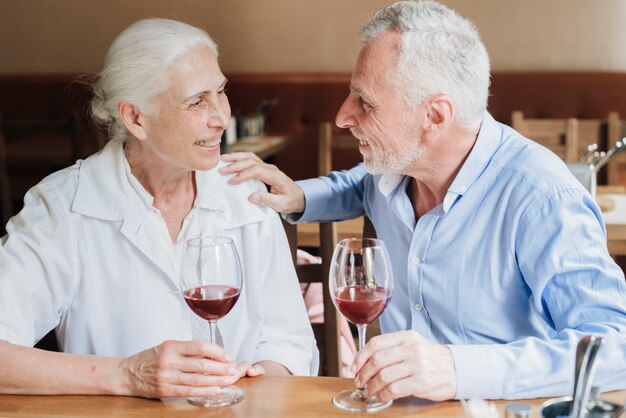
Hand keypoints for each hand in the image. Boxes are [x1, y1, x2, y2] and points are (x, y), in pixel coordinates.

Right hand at [120, 340, 241, 398]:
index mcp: (171, 347)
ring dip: (217, 380)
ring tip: (229, 380)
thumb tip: (213, 353)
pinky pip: (189, 391)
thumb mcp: (167, 347)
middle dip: (221, 368)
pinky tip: (216, 389)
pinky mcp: (166, 390)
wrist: (127, 374)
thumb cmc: (149, 359)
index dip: (216, 351)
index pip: (199, 346)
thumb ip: (187, 350)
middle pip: (201, 364)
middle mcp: (169, 361)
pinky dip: (205, 391)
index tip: (226, 355)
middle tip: (233, 369)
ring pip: (198, 379)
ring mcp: (167, 377)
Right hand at [220, 152, 304, 212]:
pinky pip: (250, 160)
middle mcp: (270, 168)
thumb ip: (267, 200)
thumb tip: (251, 196)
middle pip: (251, 161)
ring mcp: (267, 167)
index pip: (256, 170)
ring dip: (235, 157)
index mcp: (275, 176)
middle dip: (235, 165)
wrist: (298, 196)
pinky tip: (230, 160)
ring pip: (249, 157)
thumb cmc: (290, 201)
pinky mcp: (263, 168)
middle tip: (221, 170)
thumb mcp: (281, 204)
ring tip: (222, 159)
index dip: (243, 175)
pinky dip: (239, 158)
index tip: (231, 182)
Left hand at [353, 330, 455, 401]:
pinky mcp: (421, 382)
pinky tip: (380, 397)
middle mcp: (411, 349)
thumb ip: (392, 348)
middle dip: (364, 374)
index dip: (360, 356)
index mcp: (406, 337)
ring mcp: (417, 365)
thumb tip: (365, 360)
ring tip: (368, 392)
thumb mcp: (413, 344)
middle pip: (377, 360)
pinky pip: (394, 389)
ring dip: (371, 387)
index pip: (376, 343)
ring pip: (384, 376)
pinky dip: (383, 395)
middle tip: (359, 382)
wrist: (456, 369)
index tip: (354, 367)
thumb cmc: (430, 358)